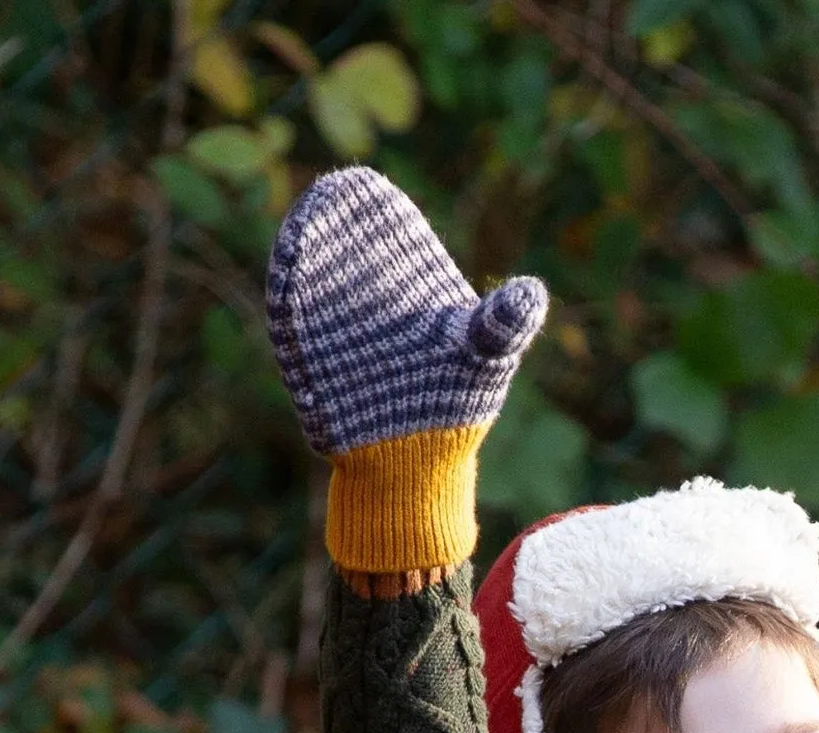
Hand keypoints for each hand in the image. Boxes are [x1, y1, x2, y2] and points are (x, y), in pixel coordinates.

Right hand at [268, 167, 547, 455]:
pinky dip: (287, 300)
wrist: (416, 459)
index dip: (375, 208)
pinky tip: (286, 280)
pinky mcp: (305, 356)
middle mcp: (365, 292)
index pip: (386, 227)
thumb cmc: (457, 404)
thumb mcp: (486, 359)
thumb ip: (503, 324)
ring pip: (311, 278)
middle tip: (328, 196)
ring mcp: (331, 322)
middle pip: (341, 244)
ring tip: (302, 233)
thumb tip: (533, 294)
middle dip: (331, 220)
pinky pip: (291, 322)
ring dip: (302, 252)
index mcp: (408, 280)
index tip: (364, 186)